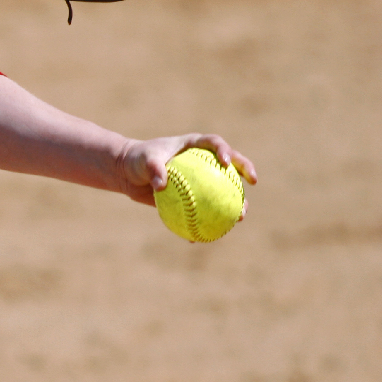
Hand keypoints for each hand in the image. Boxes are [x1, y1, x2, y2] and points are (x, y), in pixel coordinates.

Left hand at [115, 133, 258, 208]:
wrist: (128, 172)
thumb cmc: (137, 160)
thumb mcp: (143, 161)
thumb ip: (153, 169)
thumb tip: (162, 185)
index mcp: (194, 145)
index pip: (214, 143)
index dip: (225, 151)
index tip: (227, 163)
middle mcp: (202, 160)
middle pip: (231, 164)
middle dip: (246, 171)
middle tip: (253, 184)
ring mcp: (201, 178)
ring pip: (223, 189)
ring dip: (235, 202)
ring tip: (239, 217)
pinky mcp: (192, 195)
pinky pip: (203, 207)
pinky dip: (204, 221)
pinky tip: (202, 237)